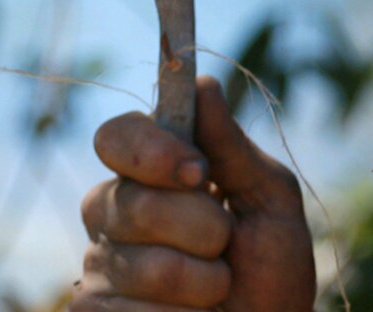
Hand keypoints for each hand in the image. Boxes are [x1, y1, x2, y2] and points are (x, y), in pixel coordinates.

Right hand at [74, 76, 316, 310]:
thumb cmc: (273, 268)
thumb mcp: (270, 201)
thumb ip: (233, 148)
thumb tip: (201, 82)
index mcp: (150, 175)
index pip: (115, 137)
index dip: (151, 151)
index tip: (198, 172)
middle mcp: (113, 215)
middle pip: (130, 201)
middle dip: (199, 226)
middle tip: (226, 245)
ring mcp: (100, 268)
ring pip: (137, 265)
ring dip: (201, 282)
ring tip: (217, 290)